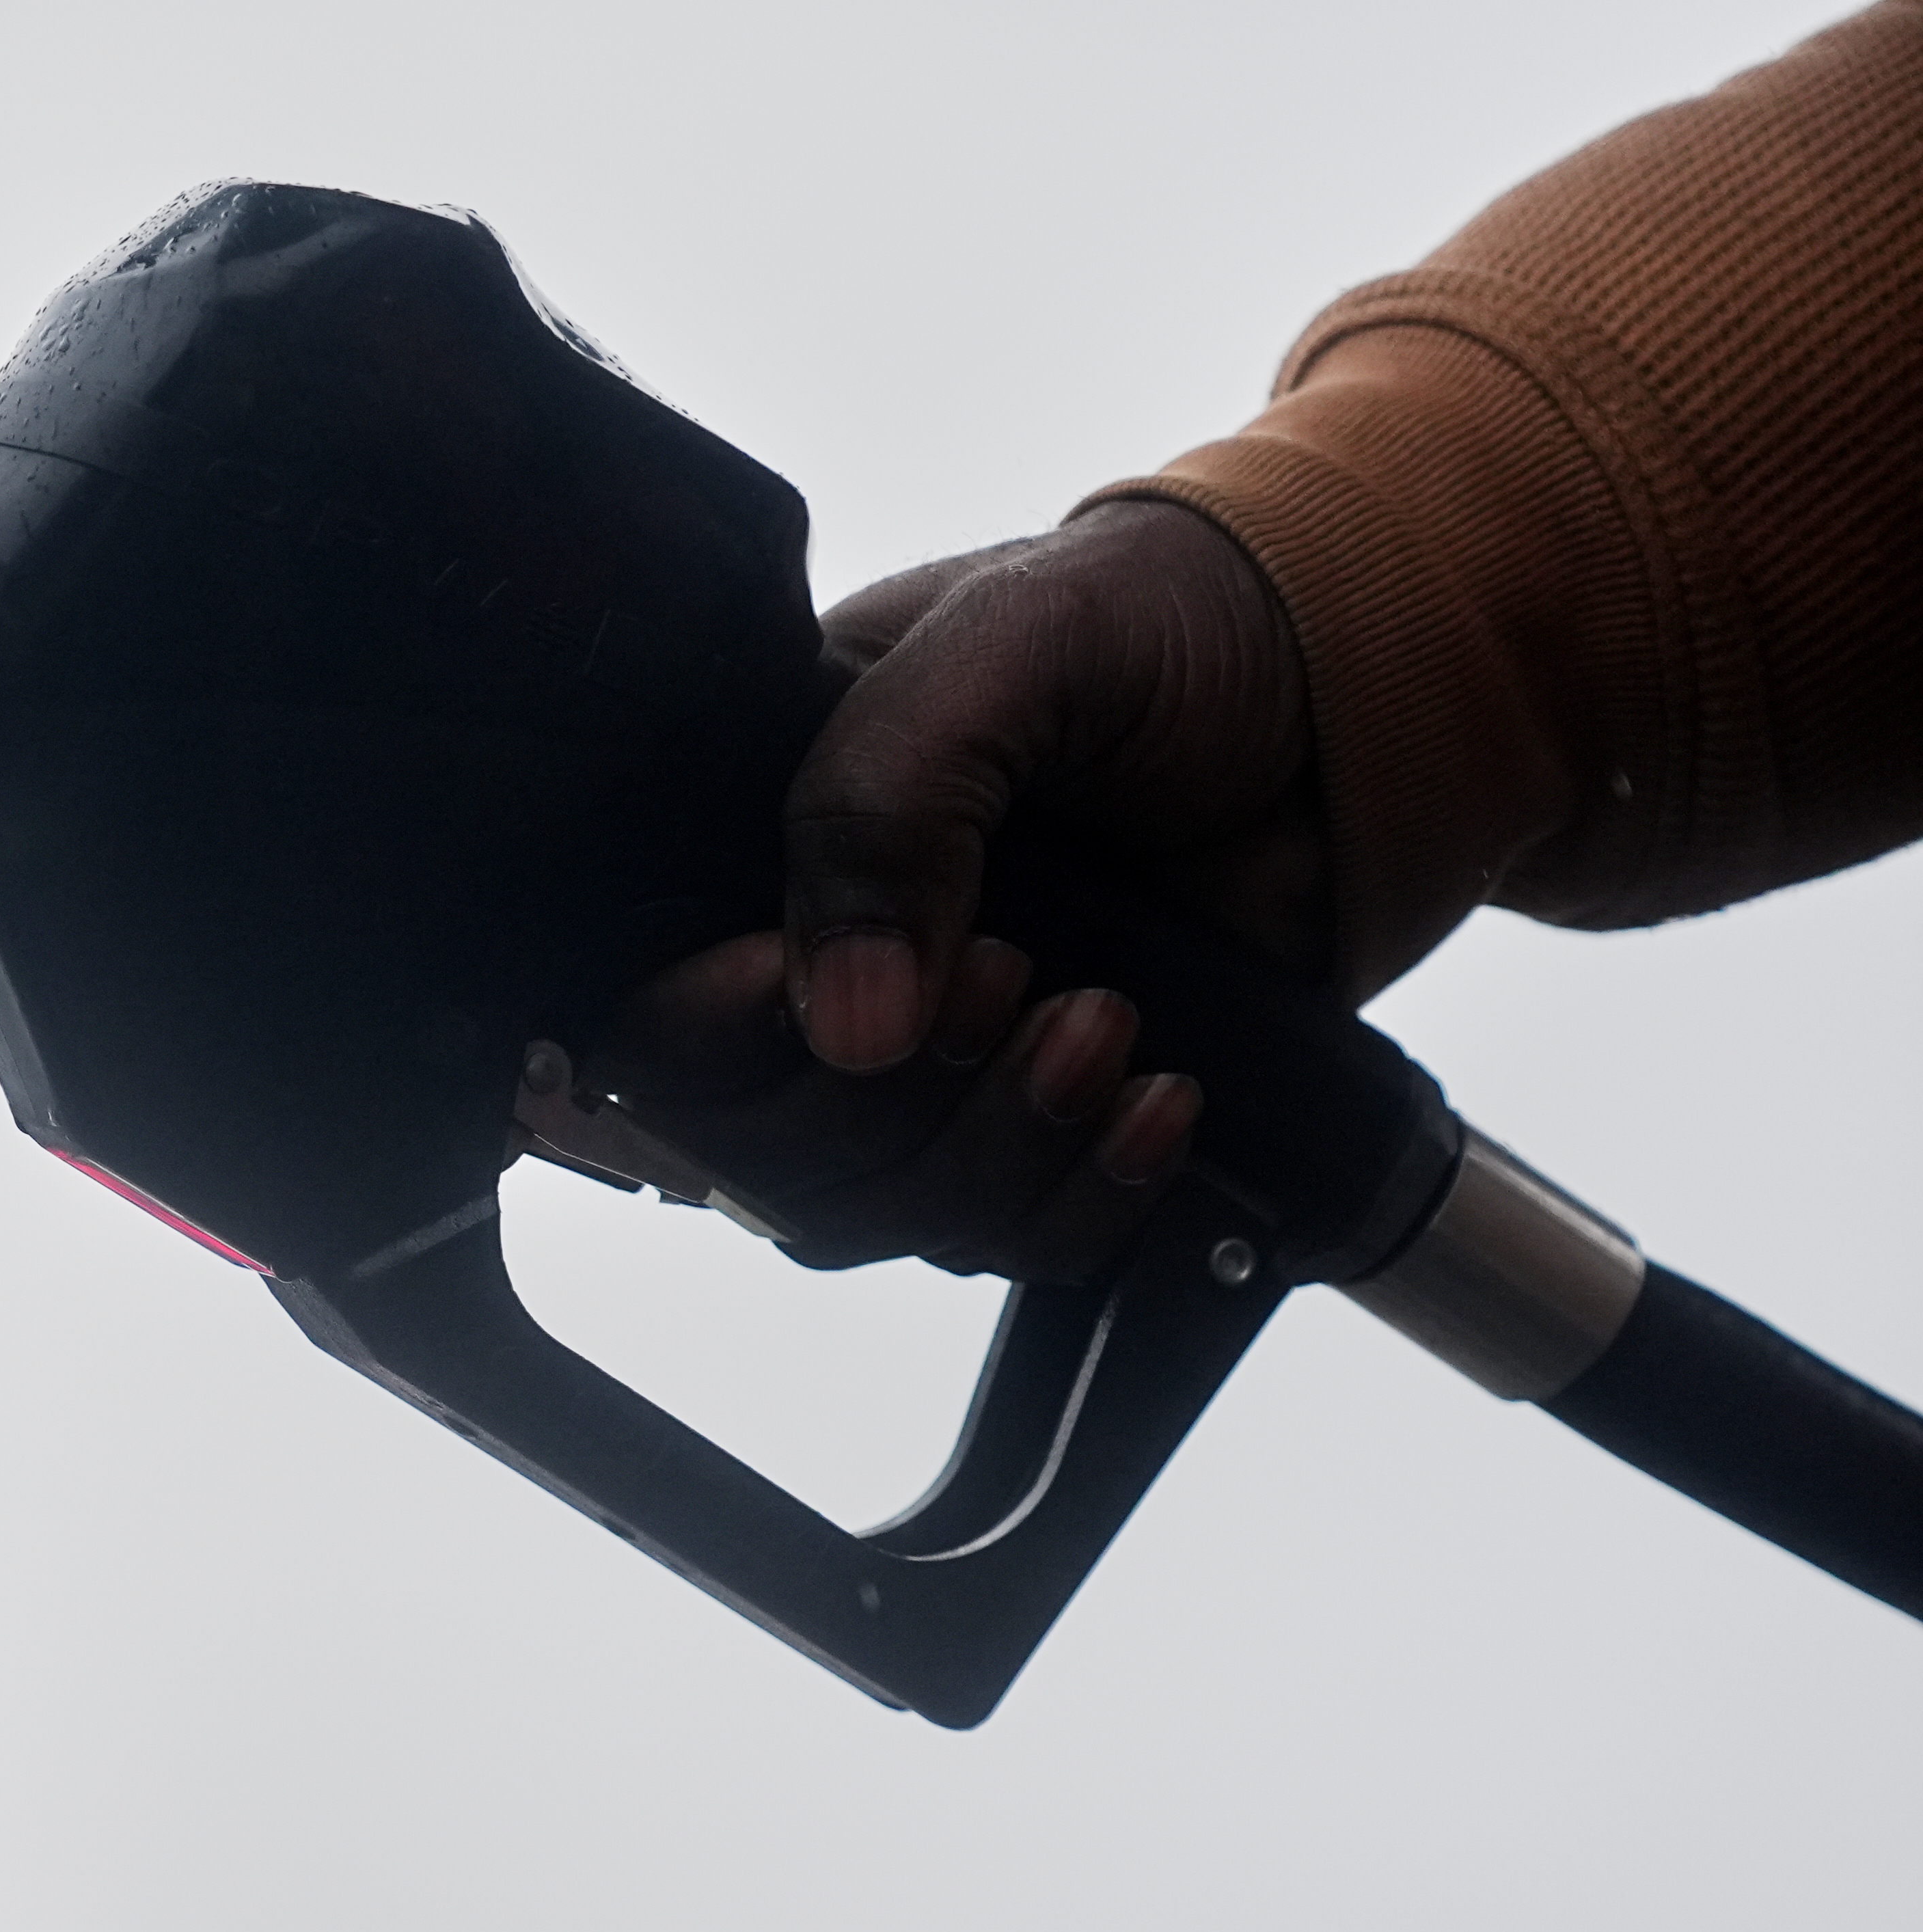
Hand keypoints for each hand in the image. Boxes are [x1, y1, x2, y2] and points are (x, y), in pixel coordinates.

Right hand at [538, 501, 1325, 1279]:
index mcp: (749, 841)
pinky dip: (1084, 1200)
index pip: (643, 1012)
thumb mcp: (1013, 644)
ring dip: (1000, 1147)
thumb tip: (852, 1027)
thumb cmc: (1165, 622)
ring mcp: (917, 1062)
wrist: (1352, 685)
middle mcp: (810, 970)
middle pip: (755, 1153)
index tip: (836, 997)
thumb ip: (891, 798)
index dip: (718, 1036)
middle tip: (1022, 974)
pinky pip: (1004, 1243)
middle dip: (895, 1101)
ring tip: (1114, 1022)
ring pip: (873, 1215)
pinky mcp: (1028, 1124)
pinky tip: (1164, 1099)